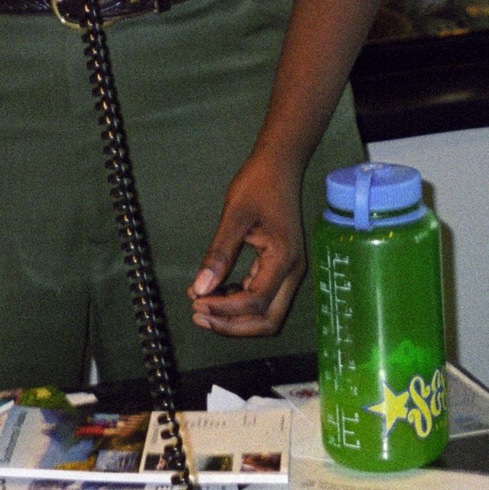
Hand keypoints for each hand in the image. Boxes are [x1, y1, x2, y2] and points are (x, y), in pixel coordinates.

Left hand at [190, 149, 308, 336]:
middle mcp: (291, 271)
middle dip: (233, 325)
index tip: (196, 303)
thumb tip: (200, 289)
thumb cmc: (259, 183)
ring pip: (265, 312)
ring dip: (235, 317)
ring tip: (202, 306)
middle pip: (267, 320)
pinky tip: (215, 291)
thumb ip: (218, 254)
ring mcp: (288, 270)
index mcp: (284, 259)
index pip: (256, 302)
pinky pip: (262, 296)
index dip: (224, 310)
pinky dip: (238, 301)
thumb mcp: (234, 215)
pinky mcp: (279, 266)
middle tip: (199, 315)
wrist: (280, 164)